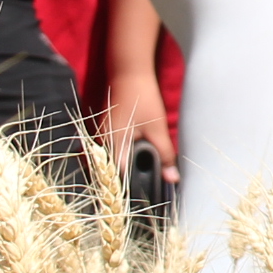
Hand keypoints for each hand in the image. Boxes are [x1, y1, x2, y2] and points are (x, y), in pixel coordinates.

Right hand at [97, 68, 177, 182]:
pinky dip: (120, 159)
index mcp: (111, 145)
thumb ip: (164, 155)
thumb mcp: (158, 129)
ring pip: (109, 162)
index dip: (128, 189)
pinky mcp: (104, 131)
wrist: (130, 72)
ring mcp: (100, 136)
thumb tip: (173, 180)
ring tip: (140, 182)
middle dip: (125, 183)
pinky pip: (109, 152)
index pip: (115, 178)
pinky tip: (134, 163)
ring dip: (123, 171)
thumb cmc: (143, 99)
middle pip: (110, 172)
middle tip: (143, 193)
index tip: (142, 200)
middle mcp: (100, 143)